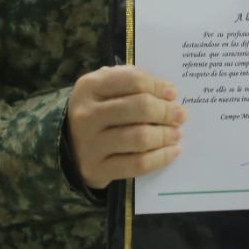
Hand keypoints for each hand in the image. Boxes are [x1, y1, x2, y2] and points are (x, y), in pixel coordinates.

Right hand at [66, 65, 183, 190]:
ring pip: (140, 137)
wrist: (69, 146)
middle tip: (180, 115)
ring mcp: (89, 143)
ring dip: (165, 135)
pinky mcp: (96, 169)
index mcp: (89, 87)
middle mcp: (86, 114)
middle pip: (139, 107)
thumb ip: (132, 82)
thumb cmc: (98, 111)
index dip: (158, 86)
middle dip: (166, 111)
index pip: (132, 80)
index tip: (172, 94)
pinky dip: (160, 157)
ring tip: (176, 133)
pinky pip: (137, 164)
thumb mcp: (106, 88)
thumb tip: (167, 92)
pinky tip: (171, 152)